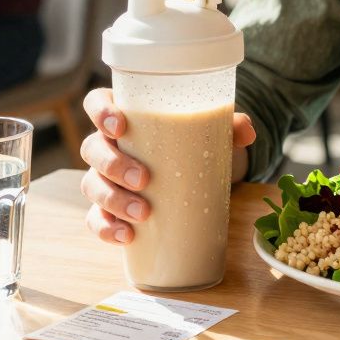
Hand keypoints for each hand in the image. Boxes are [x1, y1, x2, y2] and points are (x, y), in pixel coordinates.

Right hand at [79, 88, 256, 244]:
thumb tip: (247, 131)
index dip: (100, 112)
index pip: (96, 103)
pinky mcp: (109, 209)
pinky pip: (95, 219)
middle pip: (92, 148)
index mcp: (125, 116)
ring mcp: (105, 178)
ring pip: (92, 185)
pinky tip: (126, 236)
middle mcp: (108, 145)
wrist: (198, 177)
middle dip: (113, 164)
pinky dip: (106, 228)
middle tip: (144, 179)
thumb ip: (229, 126)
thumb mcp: (211, 132)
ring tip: (143, 214)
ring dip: (112, 200)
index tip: (120, 126)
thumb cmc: (194, 144)